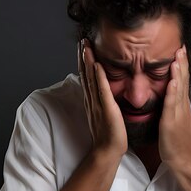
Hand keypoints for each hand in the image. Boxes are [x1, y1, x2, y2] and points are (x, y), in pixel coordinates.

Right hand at [78, 39, 127, 157]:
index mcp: (92, 100)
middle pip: (85, 74)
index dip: (84, 62)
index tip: (84, 47)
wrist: (108, 150)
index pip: (87, 77)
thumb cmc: (108, 134)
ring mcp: (97, 103)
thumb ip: (103, 101)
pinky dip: (99, 77)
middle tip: (82, 41)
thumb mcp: (104, 113)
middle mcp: (91, 100)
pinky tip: (98, 65)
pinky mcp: (106, 108)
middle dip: (83, 57)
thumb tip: (103, 91)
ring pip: (91, 79)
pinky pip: (101, 90)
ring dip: (88, 62)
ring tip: (86, 47)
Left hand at [159, 46, 190, 167]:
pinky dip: (173, 92)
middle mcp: (181, 106)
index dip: (182, 65)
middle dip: (182, 63)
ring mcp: (177, 113)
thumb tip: (173, 95)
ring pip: (178, 89)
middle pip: (182, 80)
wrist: (182, 158)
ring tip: (177, 57)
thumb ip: (176, 106)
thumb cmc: (177, 141)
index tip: (182, 50)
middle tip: (182, 45)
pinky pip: (172, 105)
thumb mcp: (178, 119)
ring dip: (178, 73)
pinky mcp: (171, 121)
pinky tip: (172, 81)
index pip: (183, 80)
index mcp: (181, 104)